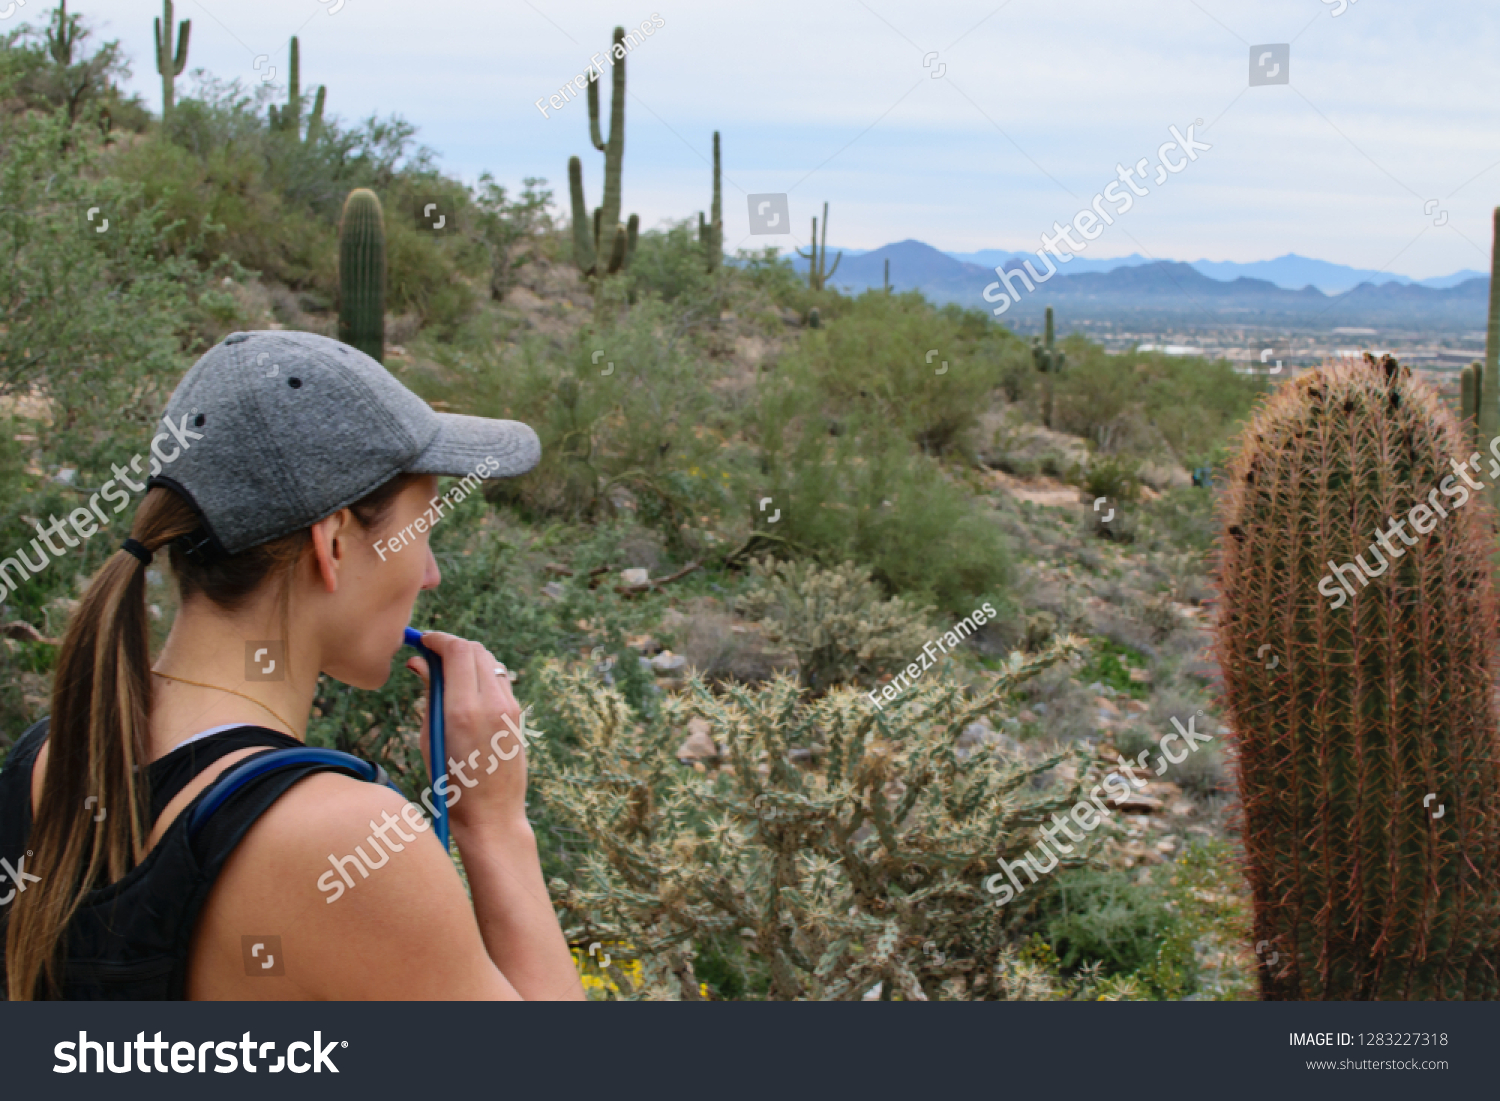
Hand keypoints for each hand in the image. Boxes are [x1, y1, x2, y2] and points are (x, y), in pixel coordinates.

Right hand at [405, 632, 528, 831]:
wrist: (491, 815)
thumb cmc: (451, 783)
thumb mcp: (429, 738)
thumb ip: (429, 694)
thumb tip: (420, 662)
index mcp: (463, 711)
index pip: (458, 650)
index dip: (438, 639)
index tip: (422, 640)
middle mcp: (492, 704)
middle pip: (476, 649)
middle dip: (452, 645)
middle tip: (431, 653)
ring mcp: (510, 708)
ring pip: (490, 661)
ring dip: (468, 658)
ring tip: (446, 671)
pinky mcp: (518, 715)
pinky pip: (500, 680)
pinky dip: (482, 673)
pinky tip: (465, 689)